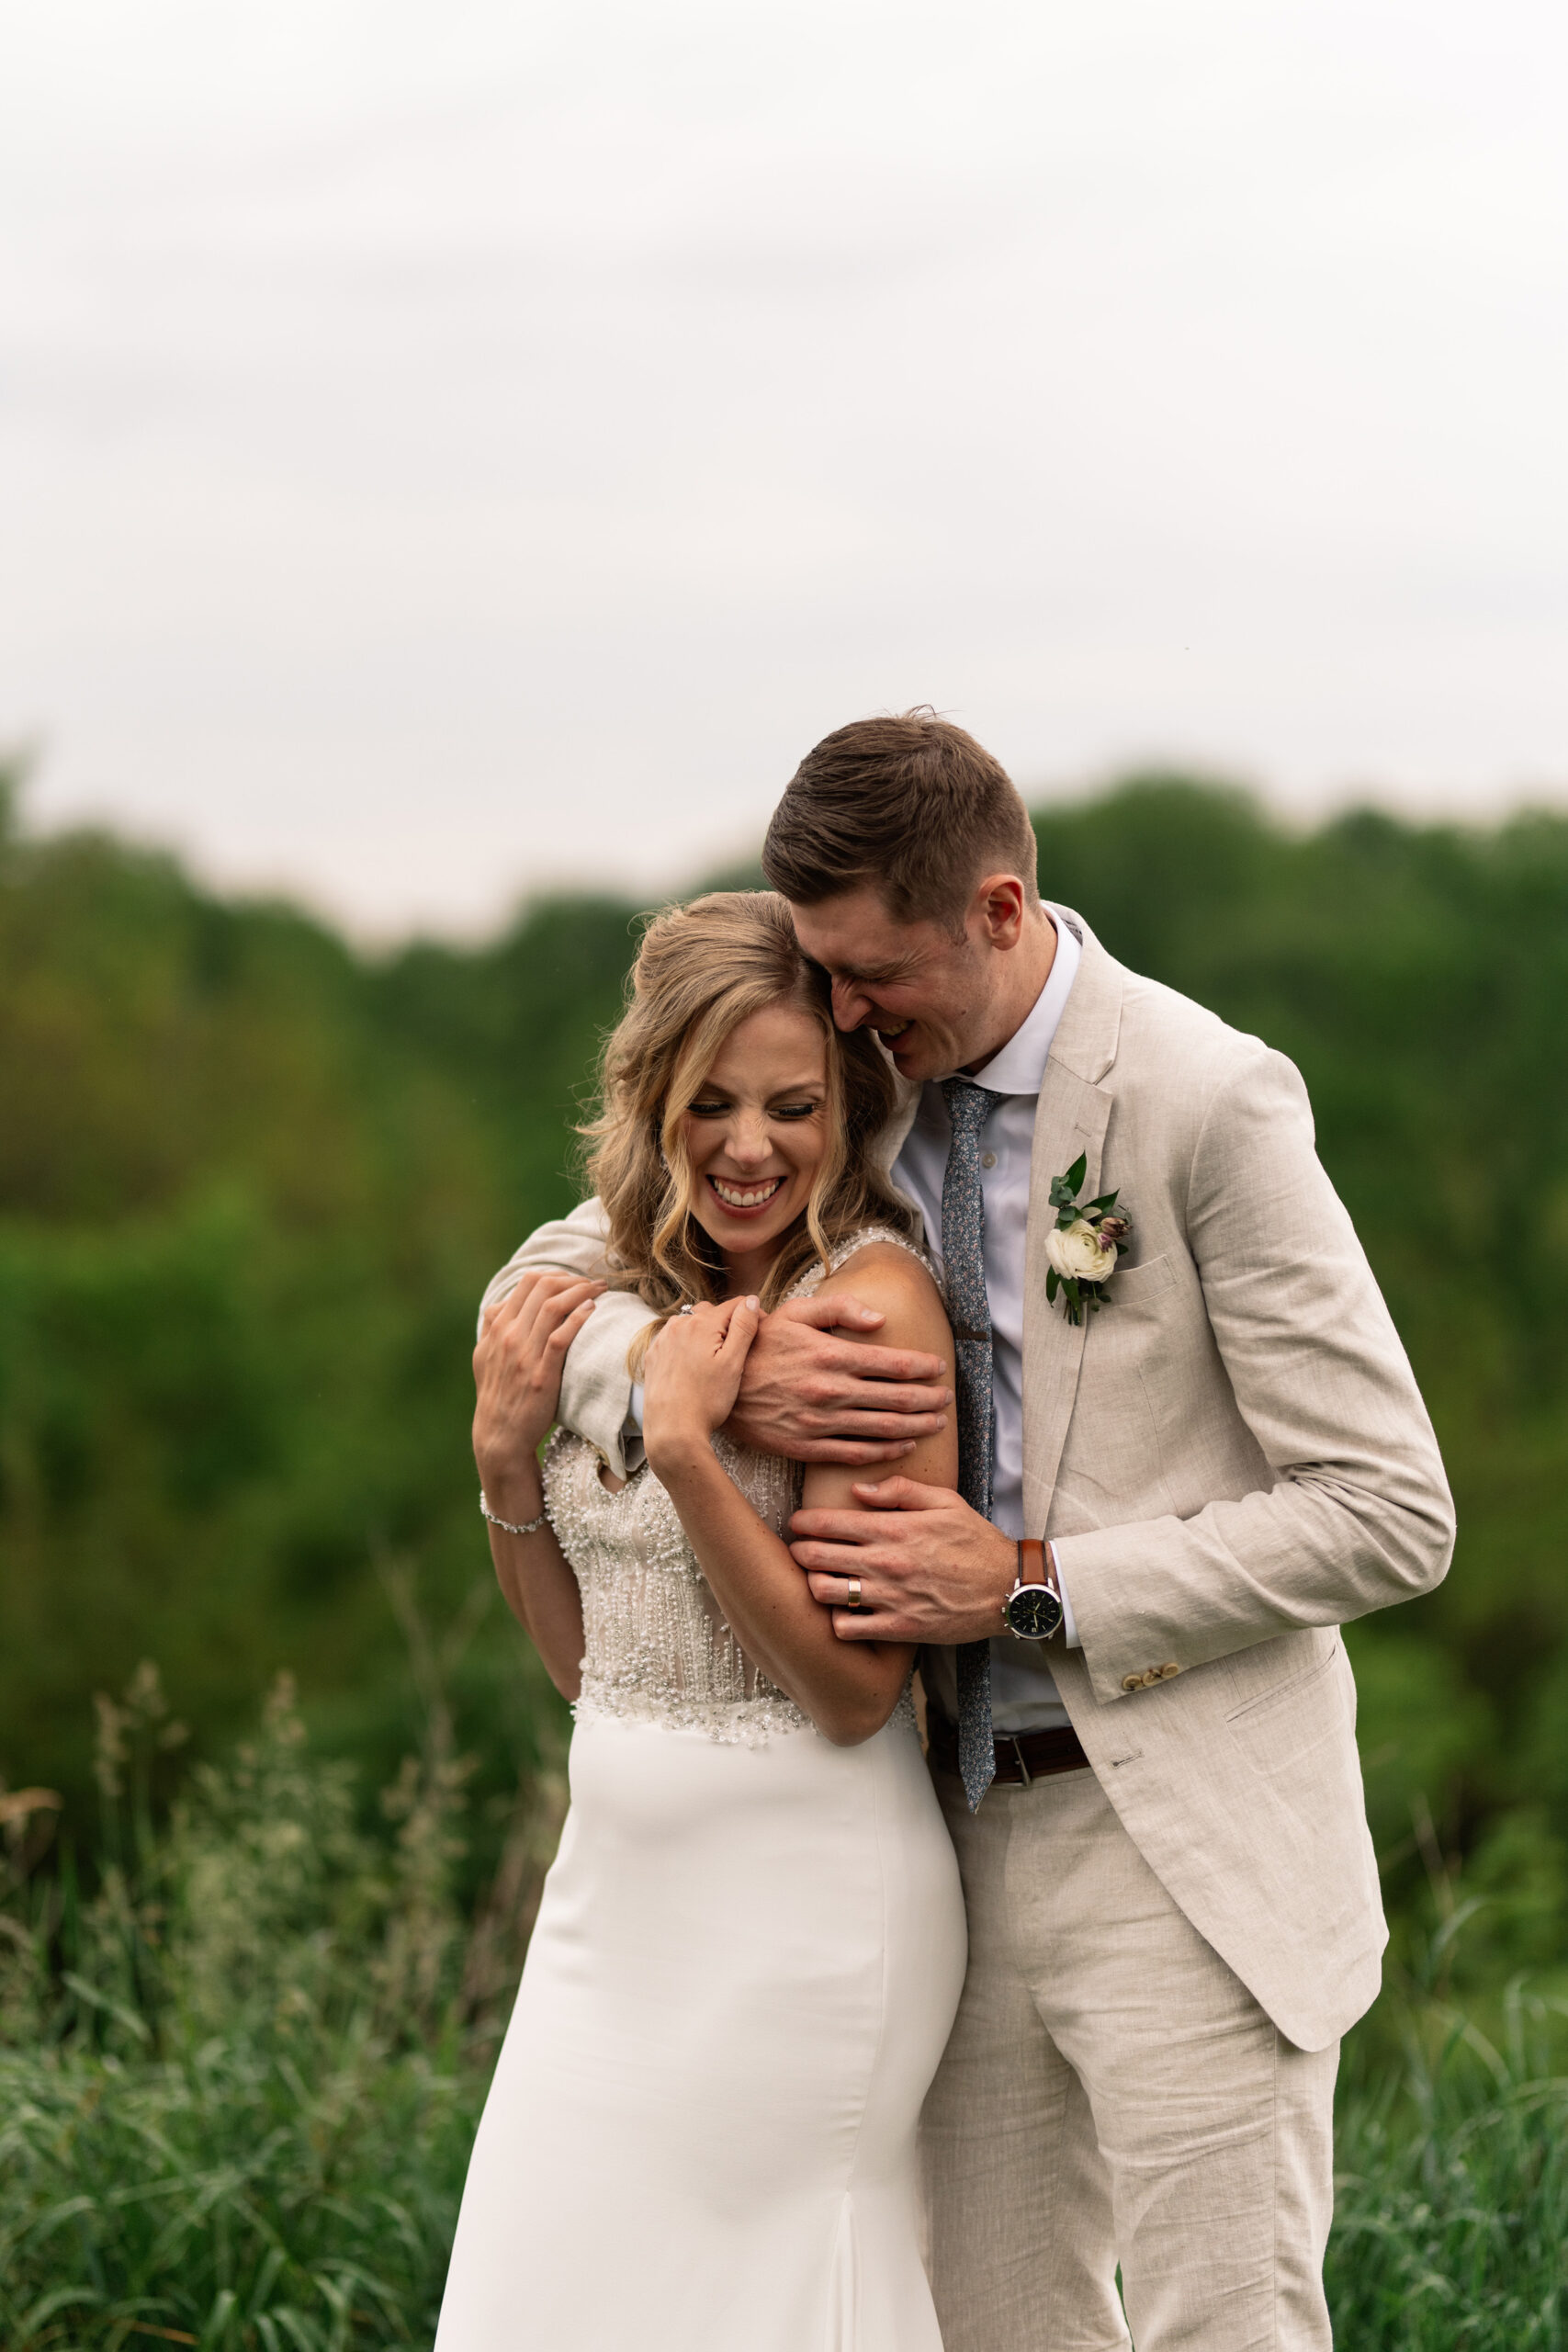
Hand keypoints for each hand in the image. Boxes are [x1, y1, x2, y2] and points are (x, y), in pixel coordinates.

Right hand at [473, 1270, 604, 1512]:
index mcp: (497, 1327)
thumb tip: (501, 1304)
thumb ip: (492, 1327)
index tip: (576, 1280)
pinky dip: (578, 1318)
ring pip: (553, 1306)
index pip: (528, 1282)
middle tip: (594, 1283)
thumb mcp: (486, 1356)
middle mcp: (508, 1335)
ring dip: (582, 1292)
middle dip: (573, 1278)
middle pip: (542, 1286)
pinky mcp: (541, 1374)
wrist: (500, 1435)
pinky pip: (560, 1336)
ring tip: (601, 1291)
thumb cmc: (499, 1393)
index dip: (557, 1274)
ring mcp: (524, 1354)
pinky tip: (592, 1310)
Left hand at [643, 1297, 762, 1468]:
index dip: (752, 1315)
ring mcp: (663, 1339)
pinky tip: (694, 1366)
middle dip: (727, 1324)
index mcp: (702, 1323)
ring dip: (705, 1333)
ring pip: (691, 1324)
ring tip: (714, 1360)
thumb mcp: (733, 1363)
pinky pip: (674, 1339)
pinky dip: (686, 1345)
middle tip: (737, 1351)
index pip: (736, 1305)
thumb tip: (751, 1300)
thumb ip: (744, 1327)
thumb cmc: (708, 1400)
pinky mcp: (653, 1355)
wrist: (672, 1430)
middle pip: (711, 1311)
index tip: (760, 1334)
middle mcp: (679, 1324)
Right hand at [724, 1295, 951, 1465]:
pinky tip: (904, 1446)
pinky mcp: (807, 1447)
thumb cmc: (759, 1343)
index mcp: (830, 1354)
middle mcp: (830, 1391)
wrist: (715, 1386)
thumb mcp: (794, 1312)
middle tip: (947, 1399)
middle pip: (895, 1398)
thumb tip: (880, 1318)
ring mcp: (820, 1422)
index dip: (922, 1367)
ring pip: (882, 1428)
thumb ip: (839, 1308)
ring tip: (937, 1423)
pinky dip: (885, 1452)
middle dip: (928, 1399)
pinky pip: (856, 1453)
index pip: (891, 1363)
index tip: (939, 1367)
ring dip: (915, 1426)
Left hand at [788, 1477, 1015, 1642]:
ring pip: (823, 1592)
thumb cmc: (976, 1542)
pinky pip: (846, 1628)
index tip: (799, 1523)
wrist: (1008, 1589)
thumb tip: (858, 1490)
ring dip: (813, 1584)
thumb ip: (899, 1491)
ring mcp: (889, 1598)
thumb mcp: (945, 1502)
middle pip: (815, 1557)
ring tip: (819, 1579)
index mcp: (893, 1529)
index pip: (827, 1523)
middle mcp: (885, 1563)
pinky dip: (838, 1619)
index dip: (804, 1521)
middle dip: (799, 1550)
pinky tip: (846, 1609)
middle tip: (800, 1549)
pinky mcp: (897, 1628)